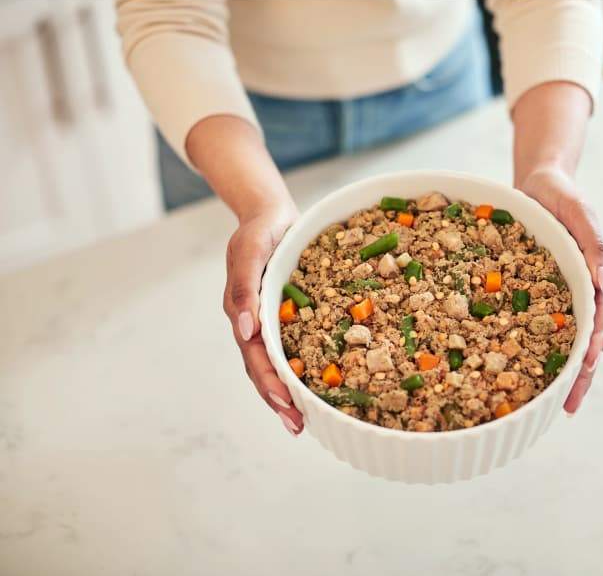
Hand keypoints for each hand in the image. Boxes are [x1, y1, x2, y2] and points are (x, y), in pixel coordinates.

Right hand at [186, 114, 305, 435]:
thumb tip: (245, 331)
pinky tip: (320, 386)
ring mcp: (271, 322)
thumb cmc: (260, 229)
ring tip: (307, 420)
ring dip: (290, 392)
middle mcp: (256, 323)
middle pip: (265, 370)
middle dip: (280, 400)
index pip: (256, 356)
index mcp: (244, 312)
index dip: (270, 382)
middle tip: (299, 426)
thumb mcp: (251, 248)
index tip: (286, 403)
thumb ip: (245, 287)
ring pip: (278, 365)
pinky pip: (296, 347)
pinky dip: (304, 370)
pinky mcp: (289, 317)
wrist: (272, 213)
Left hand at [519, 167, 602, 414]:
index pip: (599, 317)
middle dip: (580, 373)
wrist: (539, 183)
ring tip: (552, 403)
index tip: (587, 365)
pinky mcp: (537, 294)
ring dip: (561, 370)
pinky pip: (535, 325)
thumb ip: (593, 242)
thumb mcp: (579, 211)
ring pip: (562, 338)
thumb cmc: (562, 195)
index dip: (594, 343)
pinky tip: (520, 372)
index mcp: (594, 275)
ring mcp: (559, 294)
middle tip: (569, 403)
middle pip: (584, 338)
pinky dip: (532, 349)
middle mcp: (580, 290)